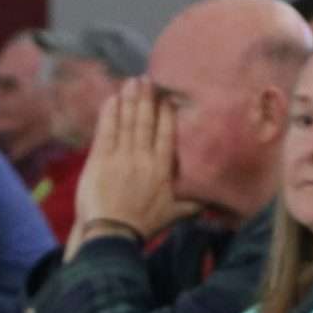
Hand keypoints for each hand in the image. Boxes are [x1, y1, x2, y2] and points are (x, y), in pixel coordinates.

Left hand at [75, 79, 199, 238]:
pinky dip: (110, 113)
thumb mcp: (173, 215)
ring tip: (132, 81)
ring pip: (127, 121)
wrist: (111, 233)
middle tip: (147, 79)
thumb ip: (193, 204)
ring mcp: (120, 156)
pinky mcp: (99, 159)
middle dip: (147, 98)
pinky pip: (106, 130)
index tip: (167, 97)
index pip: (166, 134)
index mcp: (162, 169)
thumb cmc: (142, 225)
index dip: (166, 113)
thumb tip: (213, 202)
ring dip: (130, 99)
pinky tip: (112, 98)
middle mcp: (143, 158)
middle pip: (146, 121)